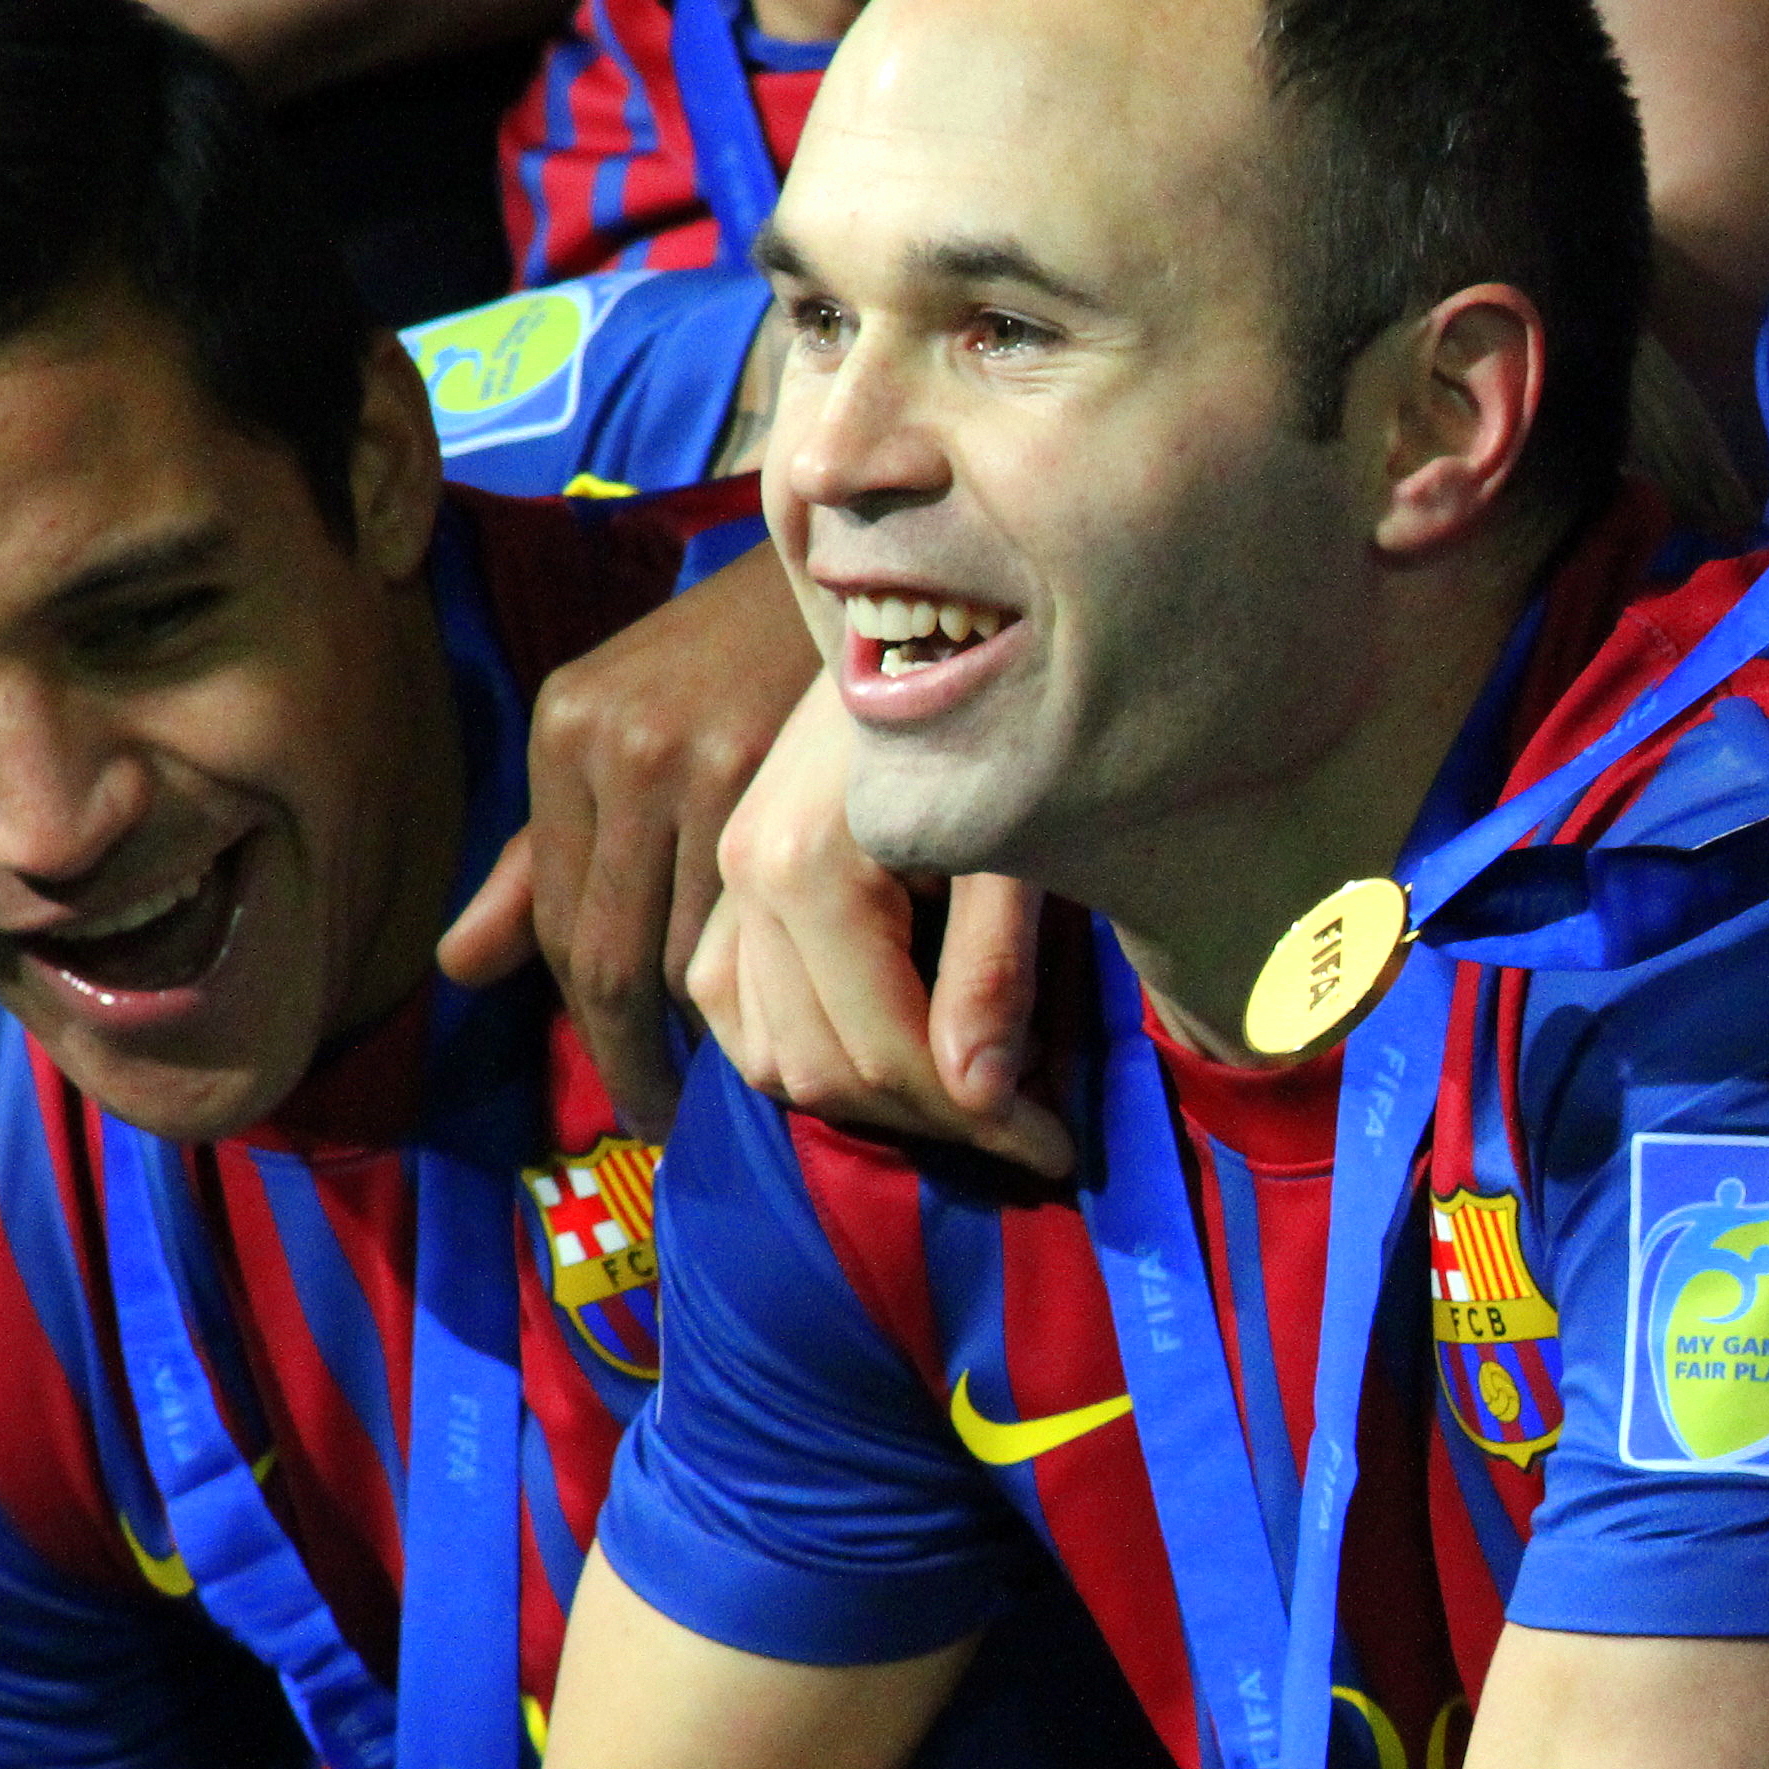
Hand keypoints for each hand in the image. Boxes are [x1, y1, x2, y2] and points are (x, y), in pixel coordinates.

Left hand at [440, 545, 824, 1136]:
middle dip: (634, 1058)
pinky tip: (803, 1012)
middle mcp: (617, 747)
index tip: (633, 1087)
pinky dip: (774, 981)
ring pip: (685, 950)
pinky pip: (759, 918)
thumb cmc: (745, 659)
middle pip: (607, 955)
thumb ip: (544, 854)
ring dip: (711, 1034)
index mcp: (566, 731)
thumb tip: (458, 969)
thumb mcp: (627, 729)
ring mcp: (698, 759)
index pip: (559, 927)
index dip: (592, 1025)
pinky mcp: (780, 770)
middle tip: (671, 1121)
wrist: (869, 561)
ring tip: (744, 1084)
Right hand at [683, 678, 1068, 1173]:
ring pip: (759, 1055)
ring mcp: (713, 877)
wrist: (920, 616)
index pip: (882, 1055)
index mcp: (806, 871)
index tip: (1055, 1152)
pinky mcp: (712, 875)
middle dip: (925, 1122)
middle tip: (1022, 1132)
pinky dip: (798, 1051)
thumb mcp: (1016, 838)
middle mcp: (737, 879)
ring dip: (860, 1098)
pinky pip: (725, 1007)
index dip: (976, 1124)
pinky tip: (881, 1055)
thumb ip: (993, 967)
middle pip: (816, 1070)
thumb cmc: (995, 711)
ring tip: (960, 1099)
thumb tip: (978, 1102)